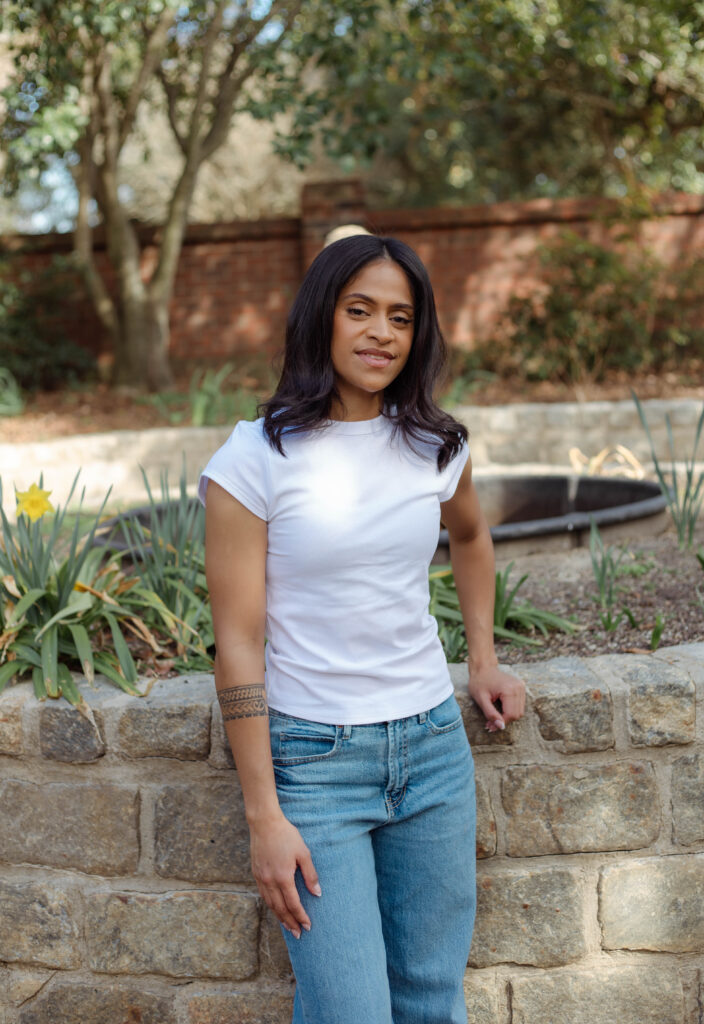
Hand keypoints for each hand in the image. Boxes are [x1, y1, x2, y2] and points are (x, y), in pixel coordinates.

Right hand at [249, 813, 320, 938]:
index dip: (301, 917)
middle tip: (298, 934)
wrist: (264, 823)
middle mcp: (270, 881)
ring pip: (270, 904)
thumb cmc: (287, 835)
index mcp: (283, 877)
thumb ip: (310, 875)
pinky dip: (271, 906)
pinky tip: (276, 909)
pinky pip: (263, 895)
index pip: (293, 904)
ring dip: (280, 917)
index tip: (308, 926)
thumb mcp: (303, 853)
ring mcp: (261, 878)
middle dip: (290, 923)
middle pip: (281, 909)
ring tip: (288, 927)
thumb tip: (317, 893)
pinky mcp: (256, 873)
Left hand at [468, 663, 525, 732]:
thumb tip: (501, 727)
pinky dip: (511, 710)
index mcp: (509, 689)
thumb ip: (490, 713)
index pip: (511, 714)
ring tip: (494, 717)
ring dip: (508, 717)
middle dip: (504, 721)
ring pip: (519, 711)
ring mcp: (521, 686)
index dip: (501, 723)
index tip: (490, 726)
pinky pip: (519, 705)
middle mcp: (518, 687)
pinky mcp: (521, 687)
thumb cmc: (479, 682)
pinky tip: (500, 709)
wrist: (483, 668)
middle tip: (490, 723)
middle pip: (517, 714)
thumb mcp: (481, 699)